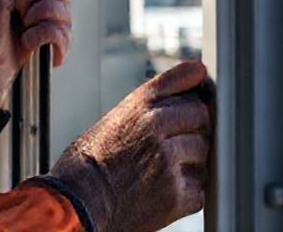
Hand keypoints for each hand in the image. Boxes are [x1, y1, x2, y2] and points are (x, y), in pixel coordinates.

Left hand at [0, 0, 72, 111]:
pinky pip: (66, 35)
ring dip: (43, 25)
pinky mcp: (50, 42)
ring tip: (25, 36)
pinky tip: (35, 48)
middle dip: (39, 3)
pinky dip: (51, 43)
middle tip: (20, 14)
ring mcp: (44, 22)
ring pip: (65, 12)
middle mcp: (33, 1)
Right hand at [48, 62, 213, 231]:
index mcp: (139, 104)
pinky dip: (188, 191)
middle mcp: (156, 126)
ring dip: (192, 160)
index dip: (193, 87)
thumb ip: (152, 101)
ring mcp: (169, 160)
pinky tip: (164, 189)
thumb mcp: (114, 118)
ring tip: (164, 168)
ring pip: (204, 151)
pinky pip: (200, 186)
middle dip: (194, 126)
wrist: (77, 202)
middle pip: (201, 115)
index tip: (197, 90)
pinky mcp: (178, 194)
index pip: (185, 79)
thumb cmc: (89, 163)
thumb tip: (190, 81)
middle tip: (175, 141)